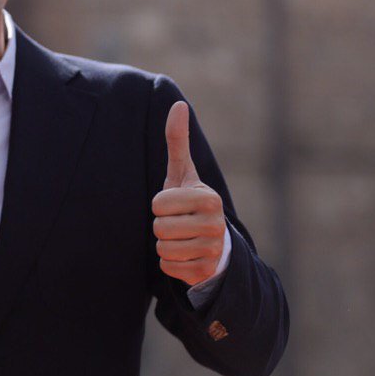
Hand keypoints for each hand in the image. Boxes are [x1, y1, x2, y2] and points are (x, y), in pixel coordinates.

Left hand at [152, 101, 224, 283]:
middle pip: (159, 227)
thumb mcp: (183, 173)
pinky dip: (171, 263)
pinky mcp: (206, 271)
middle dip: (162, 226)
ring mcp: (213, 250)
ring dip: (165, 245)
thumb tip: (177, 104)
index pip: (158, 203)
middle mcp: (216, 224)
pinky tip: (186, 256)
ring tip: (182, 238)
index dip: (160, 205)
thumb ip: (177, 141)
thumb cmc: (190, 202)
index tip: (175, 205)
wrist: (213, 244)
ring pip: (163, 249)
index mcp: (209, 197)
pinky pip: (168, 267)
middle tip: (178, 223)